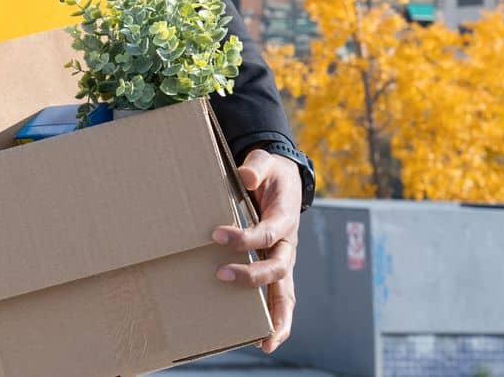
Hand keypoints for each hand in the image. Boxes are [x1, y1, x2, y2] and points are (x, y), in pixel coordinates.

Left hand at [210, 148, 300, 353]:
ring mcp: (283, 259)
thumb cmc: (270, 172)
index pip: (267, 233)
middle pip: (277, 267)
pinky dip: (277, 319)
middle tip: (221, 274)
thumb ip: (256, 167)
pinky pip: (280, 297)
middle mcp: (287, 244)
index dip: (244, 238)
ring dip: (277, 316)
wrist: (284, 178)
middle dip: (252, 276)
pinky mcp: (275, 267)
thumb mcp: (265, 162)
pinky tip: (264, 340)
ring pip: (286, 293)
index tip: (216, 235)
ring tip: (265, 342)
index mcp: (285, 218)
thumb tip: (247, 177)